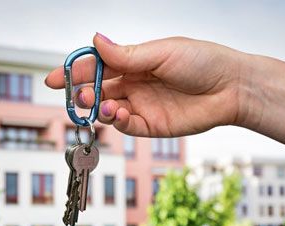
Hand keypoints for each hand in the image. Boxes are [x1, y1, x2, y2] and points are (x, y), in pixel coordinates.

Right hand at [45, 34, 251, 136]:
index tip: (53, 78)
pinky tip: (117, 115)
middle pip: (98, 90)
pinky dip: (117, 122)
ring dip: (98, 109)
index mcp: (135, 61)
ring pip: (108, 110)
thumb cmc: (203, 61)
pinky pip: (126, 126)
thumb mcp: (162, 53)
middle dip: (84, 93)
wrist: (231, 87)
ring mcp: (142, 105)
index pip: (98, 66)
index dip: (75, 71)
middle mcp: (135, 83)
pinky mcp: (152, 126)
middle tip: (78, 96)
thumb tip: (96, 40)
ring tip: (99, 105)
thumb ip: (127, 55)